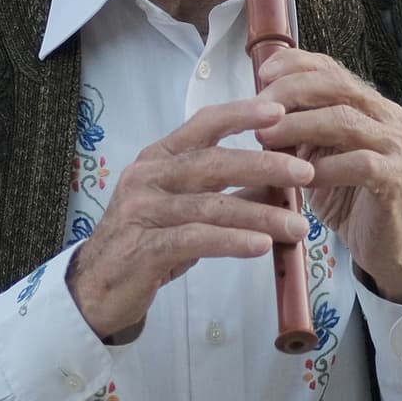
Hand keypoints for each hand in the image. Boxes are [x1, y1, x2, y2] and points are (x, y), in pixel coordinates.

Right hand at [67, 94, 313, 344]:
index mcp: (158, 158)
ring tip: (298, 227)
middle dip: (265, 165)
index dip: (242, 114)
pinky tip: (262, 246)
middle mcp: (148, 177)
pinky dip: (233, 241)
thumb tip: (274, 183)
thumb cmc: (144, 242)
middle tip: (305, 173)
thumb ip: (222, 192)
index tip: (280, 111)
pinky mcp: (144, 248)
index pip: (203, 124)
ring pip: (211, 205)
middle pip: (213, 162)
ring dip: (261, 215)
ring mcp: (143, 211)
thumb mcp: (182, 209)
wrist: (95, 289)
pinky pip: (197, 239)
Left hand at [253, 48, 401, 303]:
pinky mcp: (396, 177)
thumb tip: (252, 108)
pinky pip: (360, 164)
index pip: (331, 69)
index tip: (262, 74)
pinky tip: (301, 178)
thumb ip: (294, 130)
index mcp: (367, 103)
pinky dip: (327, 168)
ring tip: (266, 139)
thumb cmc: (344, 195)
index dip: (295, 65)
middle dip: (291, 92)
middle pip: (337, 86)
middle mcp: (386, 115)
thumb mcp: (314, 156)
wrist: (382, 243)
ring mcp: (395, 145)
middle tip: (258, 110)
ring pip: (344, 121)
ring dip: (300, 126)